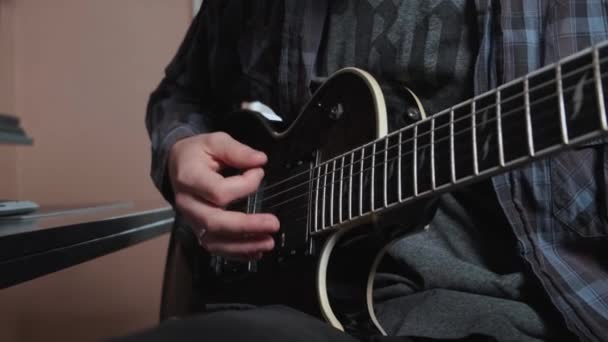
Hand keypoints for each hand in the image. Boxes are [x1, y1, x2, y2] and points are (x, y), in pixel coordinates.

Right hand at [168, 132, 279, 259]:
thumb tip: (259, 160)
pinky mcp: (199, 229)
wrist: (177, 165)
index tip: (259, 172)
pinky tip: (255, 251)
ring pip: (214, 240)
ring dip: (243, 245)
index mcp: (190, 178)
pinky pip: (215, 247)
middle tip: (273, 224)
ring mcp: (192, 220)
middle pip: (214, 222)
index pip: (219, 191)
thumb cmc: (197, 153)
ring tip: (268, 242)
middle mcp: (188, 203)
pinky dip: (236, 253)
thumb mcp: (215, 141)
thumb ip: (237, 151)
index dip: (245, 184)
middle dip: (246, 226)